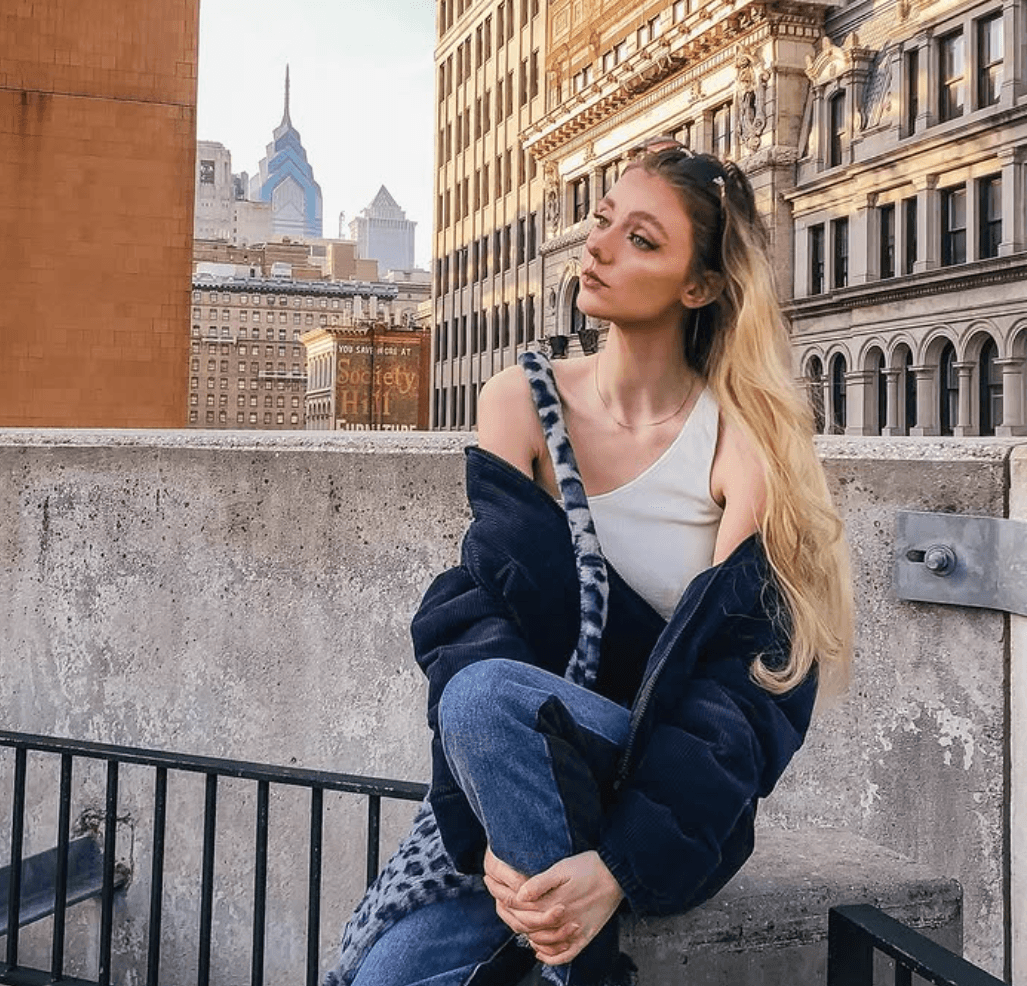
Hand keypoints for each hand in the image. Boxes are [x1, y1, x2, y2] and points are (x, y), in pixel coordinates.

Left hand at [483, 848, 623, 965]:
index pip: (520, 907)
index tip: (490, 883)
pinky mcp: (585, 937)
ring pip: (542, 942)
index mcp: (552, 903)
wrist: (618, 875)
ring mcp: (573, 932)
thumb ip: (540, 883)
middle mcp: (560, 921)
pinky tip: (539, 952)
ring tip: (513, 921)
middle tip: (496, 901)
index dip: (502, 896)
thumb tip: (519, 894)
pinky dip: (550, 957)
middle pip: (527, 926)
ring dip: (525, 934)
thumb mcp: (562, 868)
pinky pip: (564, 954)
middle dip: (508, 914)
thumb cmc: (589, 867)